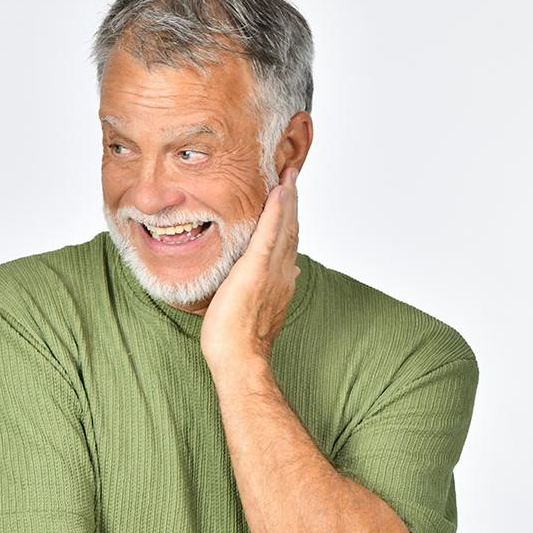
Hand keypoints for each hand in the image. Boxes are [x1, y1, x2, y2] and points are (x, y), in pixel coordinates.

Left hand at [200, 168, 299, 372]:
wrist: (239, 357)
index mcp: (280, 282)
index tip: (290, 199)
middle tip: (293, 175)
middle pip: (291, 230)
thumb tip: (289, 276)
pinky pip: (270, 234)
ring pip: (284, 227)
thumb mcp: (255, 309)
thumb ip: (269, 290)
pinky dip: (277, 211)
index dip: (290, 220)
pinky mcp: (257, 269)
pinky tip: (280, 191)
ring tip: (289, 174)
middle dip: (292, 202)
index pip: (287, 244)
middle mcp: (282, 273)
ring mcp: (271, 271)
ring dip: (288, 198)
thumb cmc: (239, 341)